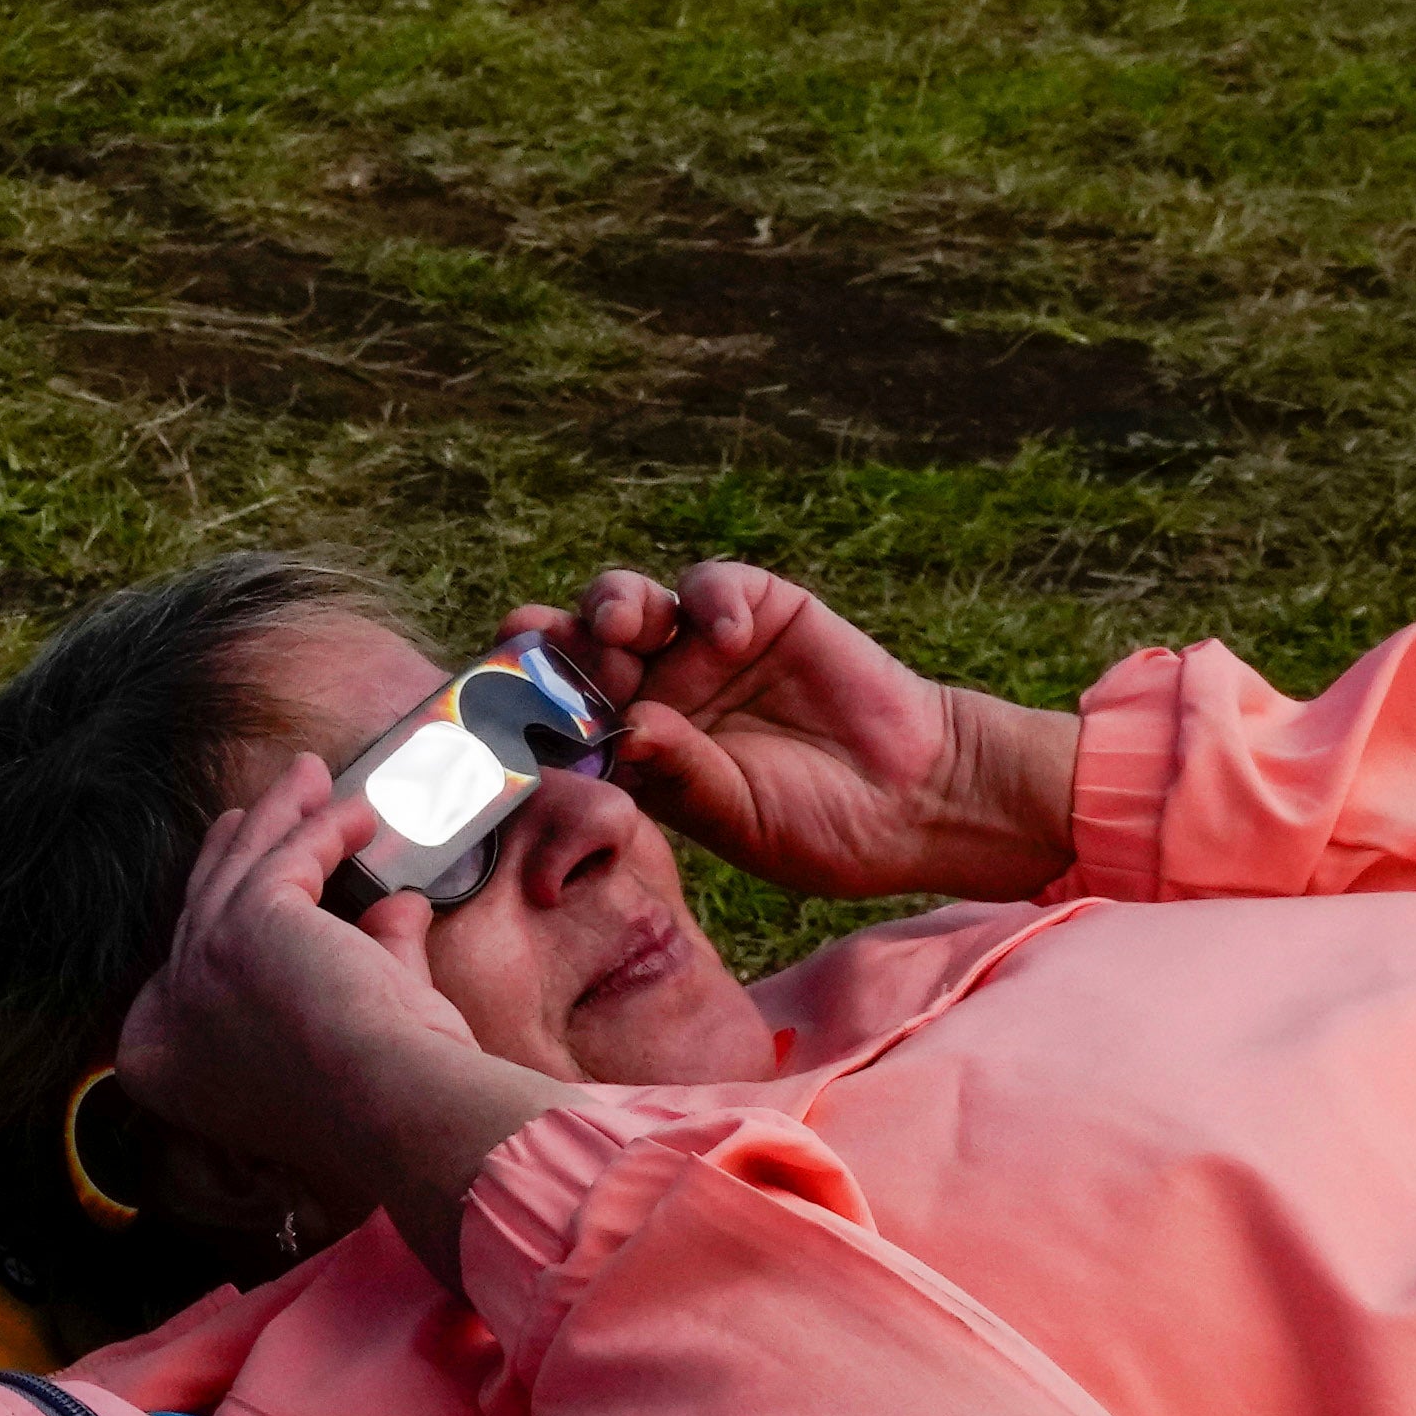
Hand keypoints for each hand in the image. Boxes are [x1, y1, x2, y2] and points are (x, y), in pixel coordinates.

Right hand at [109, 767, 562, 1289]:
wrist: (390, 1113)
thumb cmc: (380, 1106)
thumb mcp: (351, 1030)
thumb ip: (369, 963)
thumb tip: (398, 907)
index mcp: (166, 1063)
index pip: (187, 964)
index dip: (216, 905)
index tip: (247, 866)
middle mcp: (163, 1019)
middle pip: (208, 903)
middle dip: (244, 843)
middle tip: (273, 802)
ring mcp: (196, 967)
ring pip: (239, 867)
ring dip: (281, 814)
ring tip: (310, 775)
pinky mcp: (245, 924)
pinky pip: (288, 854)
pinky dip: (325, 825)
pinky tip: (358, 813)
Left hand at [536, 564, 1071, 907]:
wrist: (918, 798)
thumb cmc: (822, 828)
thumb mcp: (744, 821)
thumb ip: (685, 778)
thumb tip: (631, 732)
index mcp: (637, 751)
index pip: (562, 716)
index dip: (526, 703)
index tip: (497, 701)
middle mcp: (658, 690)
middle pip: (581, 649)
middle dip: (554, 642)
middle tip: (541, 641)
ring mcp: (704, 647)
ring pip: (633, 603)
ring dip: (616, 605)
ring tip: (623, 623)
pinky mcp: (760, 609)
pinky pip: (715, 587)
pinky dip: (712, 599)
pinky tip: (726, 631)